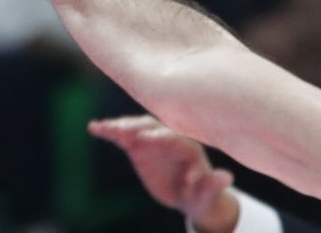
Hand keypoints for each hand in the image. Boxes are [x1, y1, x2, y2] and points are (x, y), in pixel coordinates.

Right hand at [90, 116, 240, 232]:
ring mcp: (153, 138)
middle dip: (136, 127)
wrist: (191, 193)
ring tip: (102, 127)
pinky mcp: (140, 145)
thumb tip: (226, 177)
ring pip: (136, 127)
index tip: (144, 139)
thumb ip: (213, 184)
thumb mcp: (207, 194)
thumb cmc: (201, 195)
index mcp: (188, 146)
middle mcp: (170, 136)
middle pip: (151, 126)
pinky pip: (124, 136)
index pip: (172, 138)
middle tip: (119, 130)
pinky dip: (110, 131)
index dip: (159, 138)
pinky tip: (94, 128)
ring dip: (119, 126)